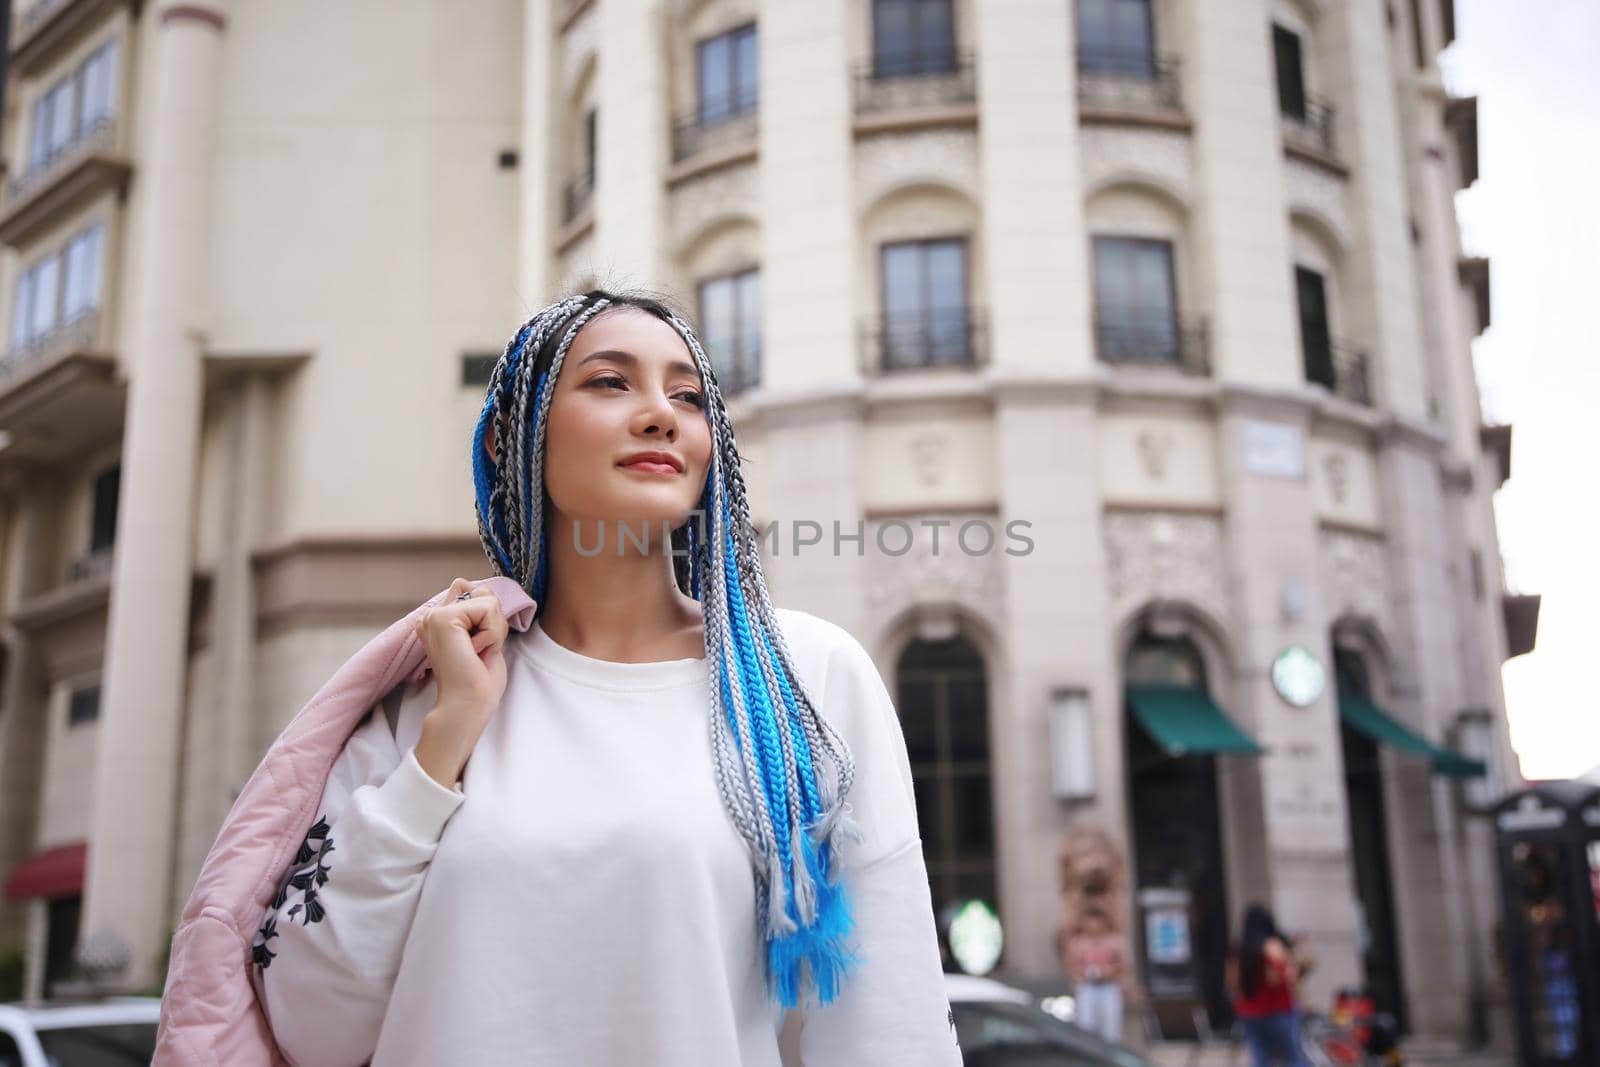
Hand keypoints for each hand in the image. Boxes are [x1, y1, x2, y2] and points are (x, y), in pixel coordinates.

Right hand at [411, 578, 516, 785]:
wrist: (468, 706)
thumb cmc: (478, 682)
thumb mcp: (483, 636)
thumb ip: (478, 610)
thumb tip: (468, 582)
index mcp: (438, 620)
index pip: (474, 592)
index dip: (489, 619)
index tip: (477, 649)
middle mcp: (431, 615)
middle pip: (484, 593)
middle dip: (494, 623)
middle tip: (480, 652)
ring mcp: (434, 616)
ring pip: (488, 599)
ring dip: (494, 630)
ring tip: (478, 653)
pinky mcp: (443, 619)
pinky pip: (488, 608)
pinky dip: (492, 633)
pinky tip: (476, 652)